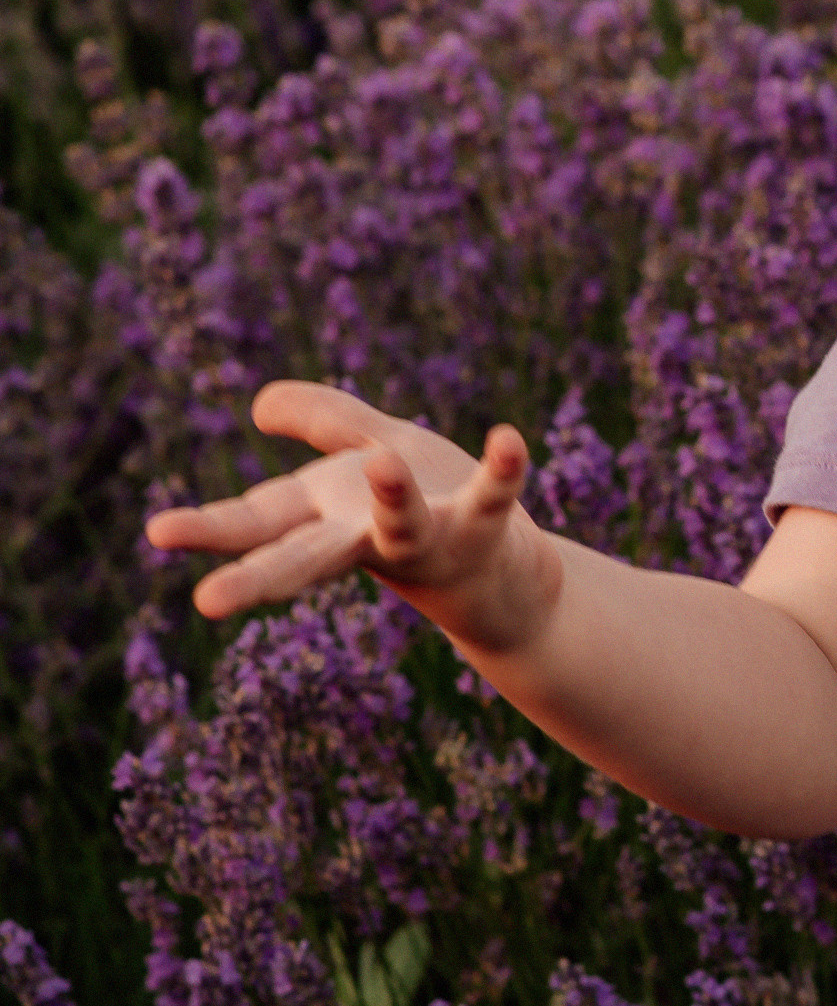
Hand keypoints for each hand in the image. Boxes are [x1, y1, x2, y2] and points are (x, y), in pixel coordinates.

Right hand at [145, 381, 559, 660]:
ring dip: (394, 498)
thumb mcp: (371, 452)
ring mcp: (428, 541)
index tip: (156, 532)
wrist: (508, 579)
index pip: (257, 524)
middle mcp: (367, 540)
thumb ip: (322, 423)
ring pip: (402, 525)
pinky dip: (503, 471)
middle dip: (257, 577)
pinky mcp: (484, 530)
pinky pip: (493, 497)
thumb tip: (258, 404)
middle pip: (305, 558)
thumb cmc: (429, 511)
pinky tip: (511, 440)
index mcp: (326, 518)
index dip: (207, 529)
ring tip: (385, 464)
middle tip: (207, 602)